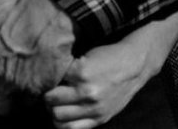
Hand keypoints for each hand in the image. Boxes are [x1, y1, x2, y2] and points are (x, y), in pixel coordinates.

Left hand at [44, 0, 177, 127]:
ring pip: (58, 117)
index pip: (50, 80)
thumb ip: (69, 67)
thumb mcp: (87, 55)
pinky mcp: (99, 118)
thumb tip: (47, 73)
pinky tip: (65, 114)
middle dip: (46, 95)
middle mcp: (86, 92)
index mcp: (81, 72)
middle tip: (48, 89)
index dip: (44, 77)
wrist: (134, 65)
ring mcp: (93, 108)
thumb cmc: (109, 56)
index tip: (43, 76)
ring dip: (53, 110)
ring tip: (55, 103)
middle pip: (51, 101)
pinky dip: (64, 124)